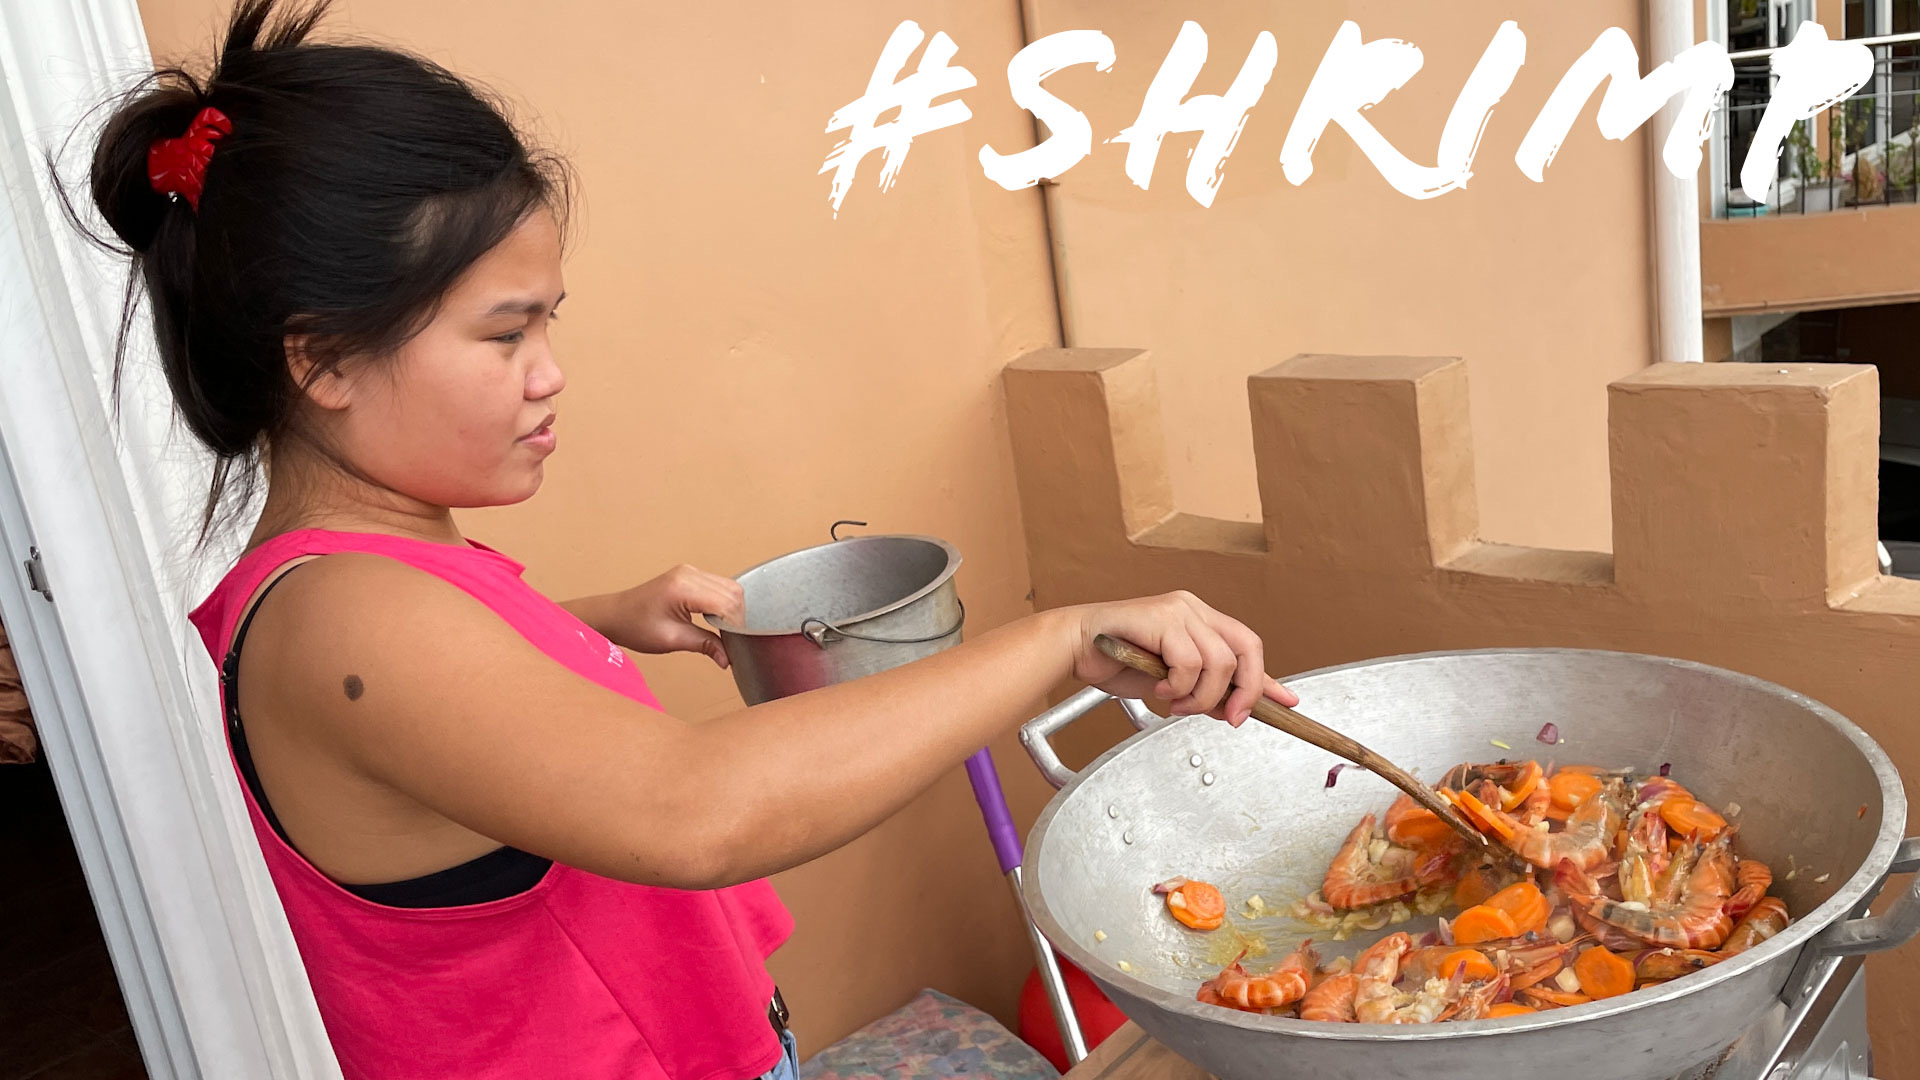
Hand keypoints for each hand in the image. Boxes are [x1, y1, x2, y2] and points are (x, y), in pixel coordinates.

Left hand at [600, 565, 745, 667]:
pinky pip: (718, 585)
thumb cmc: (635, 626)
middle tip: (732, 639)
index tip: (736, 643)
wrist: (614, 615)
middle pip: (733, 592)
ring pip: (730, 587)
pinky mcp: (690, 575)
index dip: (736, 625)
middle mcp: (689, 573)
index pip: (727, 603)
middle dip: (738, 617)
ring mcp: (690, 571)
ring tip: (723, 630)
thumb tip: (728, 659)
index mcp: (683, 588)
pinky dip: (723, 602)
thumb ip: (705, 645)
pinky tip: (715, 619)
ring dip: (732, 609)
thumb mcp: (672, 640)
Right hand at [1064, 591, 1297, 726]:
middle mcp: (1194, 609)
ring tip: (1175, 703)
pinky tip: (1159, 688)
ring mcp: (1179, 610)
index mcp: (1200, 620)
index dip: (1268, 678)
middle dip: (1244, 691)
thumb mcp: (1170, 684)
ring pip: (1219, 661)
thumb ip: (1204, 691)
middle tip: (1228, 717)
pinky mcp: (1162, 617)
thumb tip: (1234, 710)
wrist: (1075, 647)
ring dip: (1200, 695)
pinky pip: (1189, 661)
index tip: (1288, 702)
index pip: (1247, 646)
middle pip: (1246, 649)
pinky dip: (1178, 685)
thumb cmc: (1116, 660)